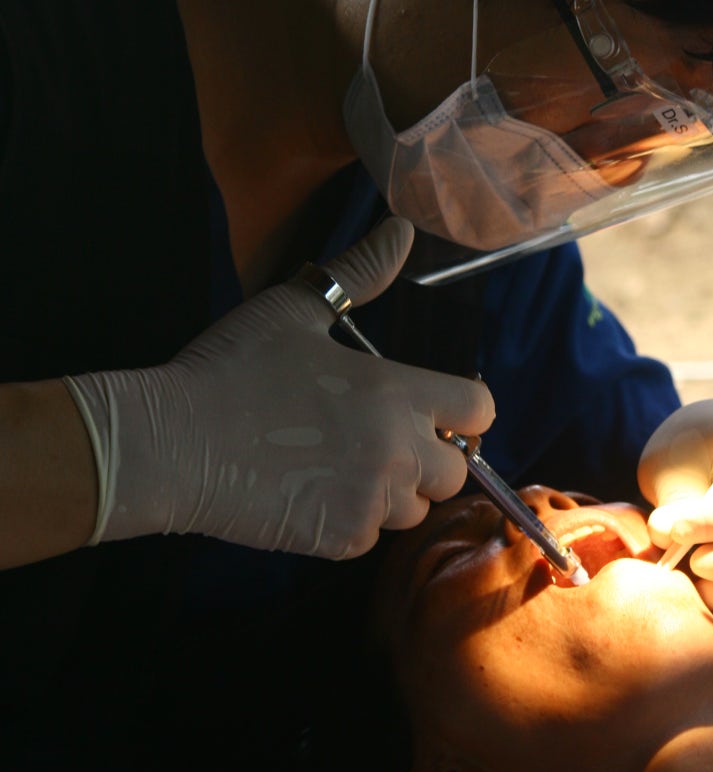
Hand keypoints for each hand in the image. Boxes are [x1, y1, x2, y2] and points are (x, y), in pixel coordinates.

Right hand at [65, 217, 494, 558]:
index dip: (464, 409)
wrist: (172, 442)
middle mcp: (397, 451)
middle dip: (430, 456)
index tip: (433, 407)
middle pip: (456, 470)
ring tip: (338, 464)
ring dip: (392, 492)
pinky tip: (310, 491)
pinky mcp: (339, 540)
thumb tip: (402, 231)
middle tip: (380, 438)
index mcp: (396, 392)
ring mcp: (370, 501)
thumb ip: (359, 273)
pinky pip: (370, 537)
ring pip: (414, 508)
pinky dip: (351, 520)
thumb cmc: (232, 367)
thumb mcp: (295, 308)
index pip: (479, 410)